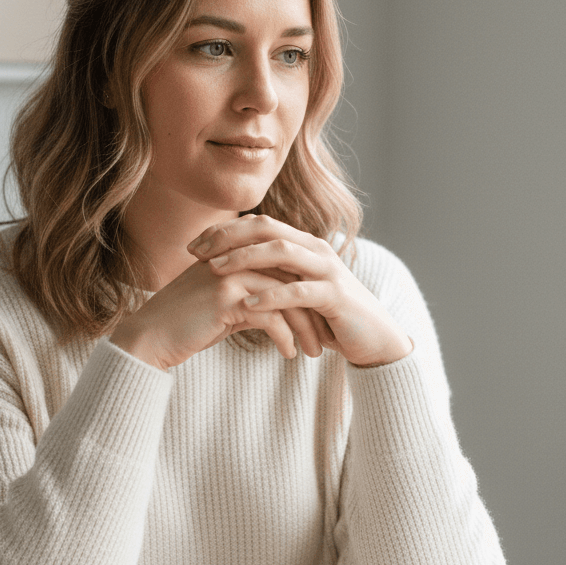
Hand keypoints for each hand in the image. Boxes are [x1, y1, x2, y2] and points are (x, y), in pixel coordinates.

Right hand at [109, 256, 324, 370]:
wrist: (150, 339)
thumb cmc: (186, 325)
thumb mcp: (223, 303)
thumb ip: (250, 296)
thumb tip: (281, 309)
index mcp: (235, 254)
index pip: (284, 267)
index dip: (306, 293)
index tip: (321, 318)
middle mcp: (235, 258)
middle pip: (290, 280)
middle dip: (312, 310)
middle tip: (326, 336)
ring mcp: (230, 275)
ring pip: (284, 298)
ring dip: (304, 327)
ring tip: (314, 351)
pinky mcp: (226, 298)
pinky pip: (270, 316)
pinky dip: (285, 337)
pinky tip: (290, 353)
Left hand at [187, 215, 412, 368]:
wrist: (373, 339)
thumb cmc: (328, 317)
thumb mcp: (294, 292)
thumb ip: (270, 278)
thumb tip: (227, 273)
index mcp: (303, 244)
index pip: (258, 225)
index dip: (224, 231)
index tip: (193, 245)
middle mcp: (315, 249)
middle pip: (266, 230)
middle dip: (228, 238)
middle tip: (196, 252)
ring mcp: (327, 270)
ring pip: (282, 252)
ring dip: (245, 259)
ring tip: (215, 270)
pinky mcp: (336, 296)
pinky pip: (300, 291)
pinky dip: (272, 296)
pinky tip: (248, 304)